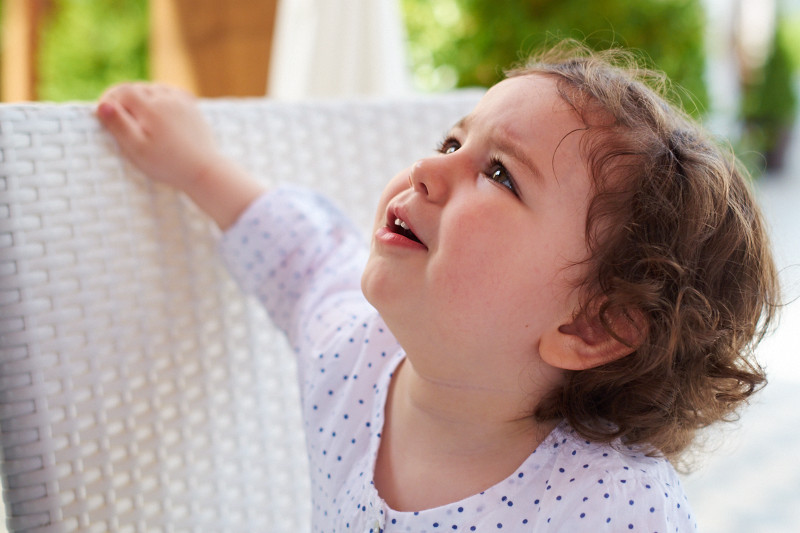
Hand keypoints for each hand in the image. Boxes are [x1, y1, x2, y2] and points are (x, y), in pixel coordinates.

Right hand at [97, 82, 265, 229]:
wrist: (204, 170)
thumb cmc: (167, 164)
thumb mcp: (137, 149)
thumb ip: (119, 125)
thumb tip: (102, 104)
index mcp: (151, 106)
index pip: (122, 90)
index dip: (109, 99)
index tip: (103, 114)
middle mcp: (167, 98)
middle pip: (138, 88)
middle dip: (124, 99)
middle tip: (118, 118)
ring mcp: (182, 101)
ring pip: (155, 89)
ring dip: (142, 98)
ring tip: (137, 116)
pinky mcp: (192, 108)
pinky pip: (171, 94)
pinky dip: (160, 98)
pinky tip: (157, 111)